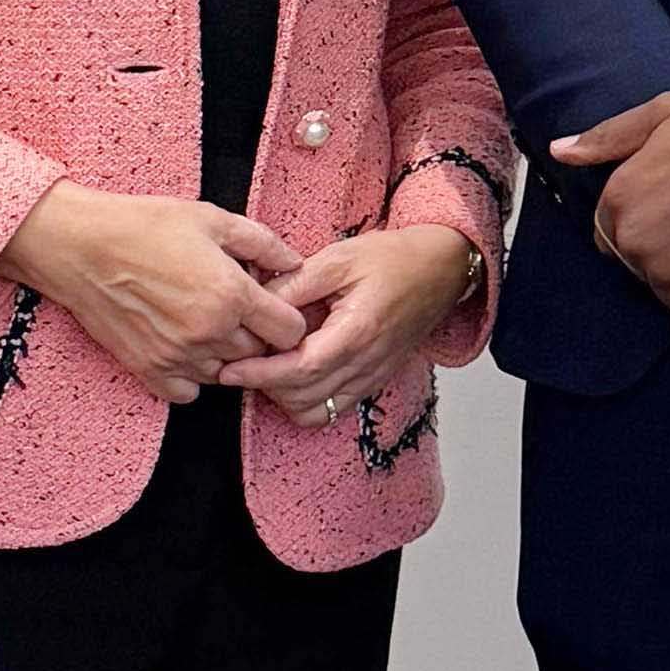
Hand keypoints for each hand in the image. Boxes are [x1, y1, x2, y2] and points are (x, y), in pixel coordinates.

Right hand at [0, 184, 309, 403]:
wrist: (80, 247)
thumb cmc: (146, 226)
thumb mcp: (214, 220)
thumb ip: (264, 244)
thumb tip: (295, 263)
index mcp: (231, 295)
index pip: (290, 332)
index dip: (290, 318)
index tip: (274, 304)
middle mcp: (208, 333)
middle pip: (260, 354)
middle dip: (257, 333)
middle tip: (238, 307)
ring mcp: (176, 356)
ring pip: (226, 373)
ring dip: (225, 353)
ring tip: (207, 320)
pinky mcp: (147, 369)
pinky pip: (188, 392)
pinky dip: (193, 375)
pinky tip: (185, 343)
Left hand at [220, 226, 486, 423]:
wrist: (440, 268)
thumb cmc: (392, 258)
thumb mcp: (338, 258)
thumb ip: (294, 283)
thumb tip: (254, 302)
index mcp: (357, 331)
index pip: (299, 370)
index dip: (259, 374)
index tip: (229, 369)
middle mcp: (366, 362)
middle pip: (303, 398)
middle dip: (264, 386)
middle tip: (241, 362)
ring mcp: (372, 376)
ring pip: (316, 412)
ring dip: (284, 398)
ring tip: (267, 369)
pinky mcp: (374, 380)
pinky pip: (334, 410)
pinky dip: (307, 403)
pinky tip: (294, 377)